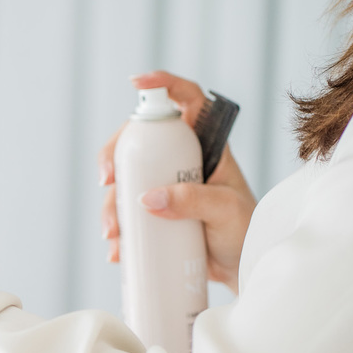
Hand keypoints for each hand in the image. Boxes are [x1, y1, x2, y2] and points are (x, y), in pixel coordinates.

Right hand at [99, 71, 256, 294]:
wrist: (242, 269)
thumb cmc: (245, 232)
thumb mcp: (226, 211)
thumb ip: (193, 200)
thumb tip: (147, 198)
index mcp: (206, 147)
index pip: (187, 101)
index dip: (163, 85)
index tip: (136, 83)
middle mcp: (181, 161)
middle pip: (139, 141)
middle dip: (114, 158)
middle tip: (107, 182)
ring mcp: (164, 187)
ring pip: (126, 182)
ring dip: (112, 206)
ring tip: (115, 235)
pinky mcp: (154, 215)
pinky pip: (126, 215)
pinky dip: (118, 233)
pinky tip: (118, 251)